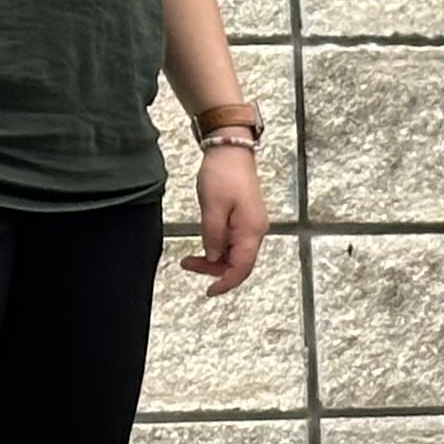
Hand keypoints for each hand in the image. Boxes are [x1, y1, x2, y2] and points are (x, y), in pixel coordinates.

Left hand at [182, 143, 265, 294]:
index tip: (209, 291)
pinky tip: (205, 243)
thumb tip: (214, 258)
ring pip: (235, 254)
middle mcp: (255, 231)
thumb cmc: (223, 175)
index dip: (226, 283)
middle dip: (214, 270)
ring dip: (214, 259)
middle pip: (239, 263)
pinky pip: (234, 242)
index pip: (241, 268)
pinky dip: (218, 247)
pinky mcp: (246, 219)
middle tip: (188, 264)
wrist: (232, 151)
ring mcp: (252, 225)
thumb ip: (213, 236)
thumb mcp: (212, 208)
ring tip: (190, 256)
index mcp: (250, 231)